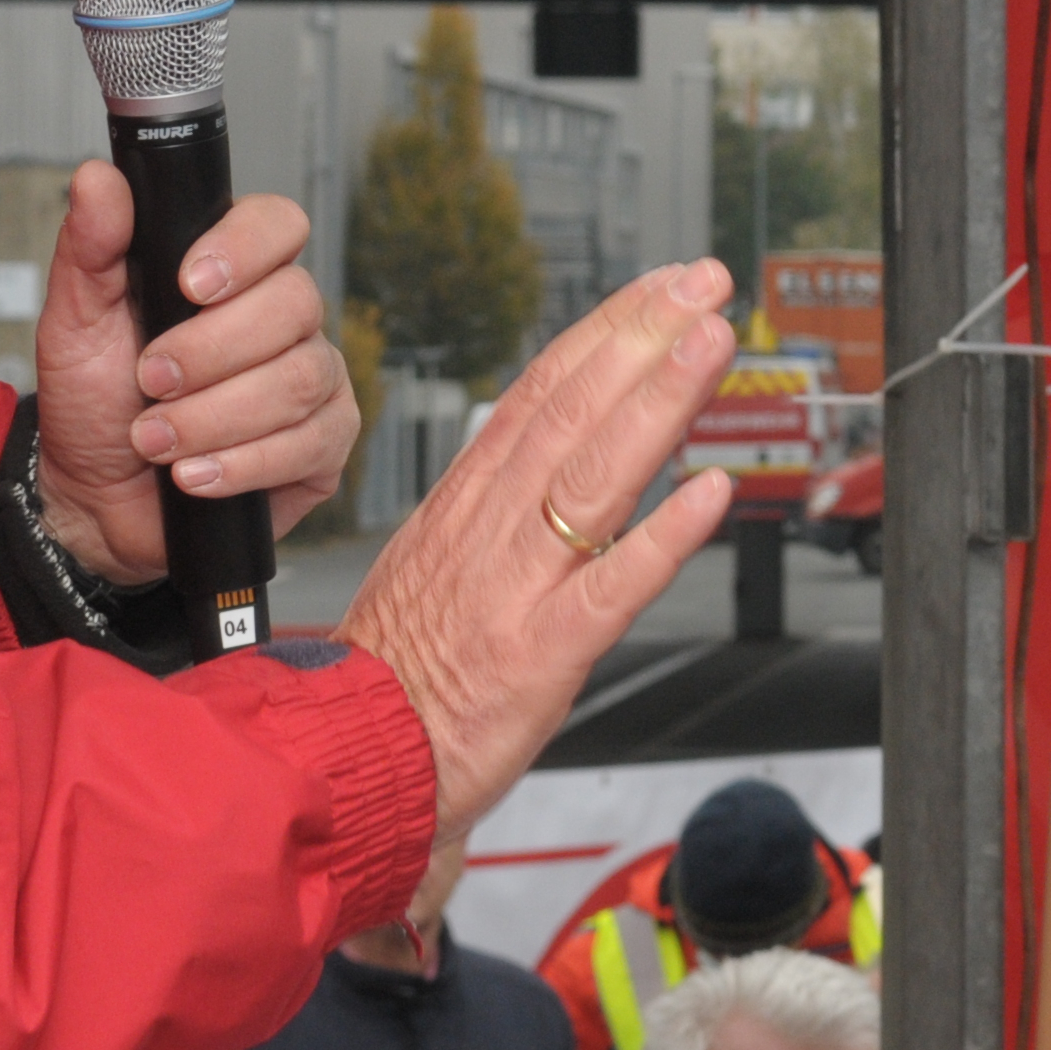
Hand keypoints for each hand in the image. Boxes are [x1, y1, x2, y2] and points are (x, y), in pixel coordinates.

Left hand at [34, 164, 359, 583]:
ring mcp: (314, 382)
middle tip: (149, 381)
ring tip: (155, 439)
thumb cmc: (94, 405)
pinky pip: (309, 443)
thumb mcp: (74, 323)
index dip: (244, 249)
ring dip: (213, 417)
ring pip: (299, 380)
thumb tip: (98, 178)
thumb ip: (90, 249)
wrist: (96, 500)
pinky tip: (194, 475)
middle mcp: (286, 321)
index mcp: (234, 274)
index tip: (190, 284)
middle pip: (294, 306)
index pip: (279, 225)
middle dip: (209, 352)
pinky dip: (240, 464)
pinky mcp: (324, 446)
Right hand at [339, 263, 738, 875]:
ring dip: (658, 404)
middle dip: (643, 340)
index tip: (660, 288)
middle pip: (572, 414)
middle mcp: (488, 532)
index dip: (605, 332)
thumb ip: (496, 504)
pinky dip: (661, 538)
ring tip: (710, 346)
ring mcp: (514, 589)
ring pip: (593, 478)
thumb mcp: (432, 564)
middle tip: (705, 284)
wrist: (341, 765)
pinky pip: (609, 588)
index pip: (541, 393)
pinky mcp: (537, 656)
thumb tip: (559, 445)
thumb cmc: (392, 676)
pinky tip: (708, 493)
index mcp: (463, 505)